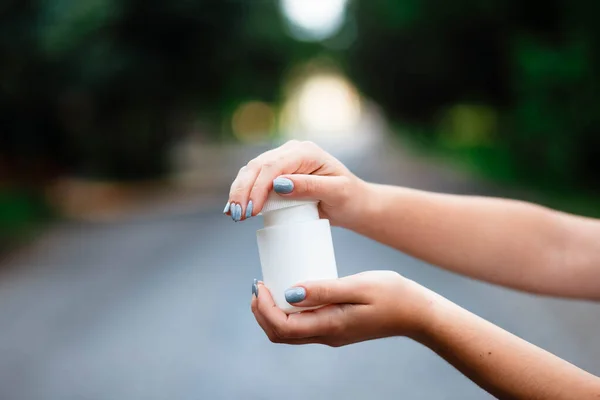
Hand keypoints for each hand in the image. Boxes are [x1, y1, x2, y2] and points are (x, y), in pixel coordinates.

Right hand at [224, 140, 367, 227]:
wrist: (352, 203)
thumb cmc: (349, 198)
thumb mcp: (337, 193)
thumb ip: (310, 187)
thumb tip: (279, 185)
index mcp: (306, 152)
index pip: (273, 166)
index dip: (258, 187)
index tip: (251, 210)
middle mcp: (291, 152)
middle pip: (257, 167)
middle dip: (243, 191)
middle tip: (237, 216)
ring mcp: (283, 161)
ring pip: (251, 171)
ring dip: (239, 192)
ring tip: (234, 214)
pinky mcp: (277, 173)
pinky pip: (254, 179)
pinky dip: (243, 192)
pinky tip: (233, 207)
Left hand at [250, 271, 433, 346]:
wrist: (417, 313)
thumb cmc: (392, 295)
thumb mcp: (358, 286)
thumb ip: (324, 289)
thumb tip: (289, 293)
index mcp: (329, 326)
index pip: (282, 327)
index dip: (263, 308)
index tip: (260, 283)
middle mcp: (326, 336)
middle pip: (280, 334)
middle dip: (261, 312)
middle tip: (258, 284)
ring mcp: (331, 334)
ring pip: (289, 333)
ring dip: (271, 313)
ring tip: (269, 286)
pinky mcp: (336, 328)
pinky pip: (302, 326)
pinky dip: (287, 312)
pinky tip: (290, 291)